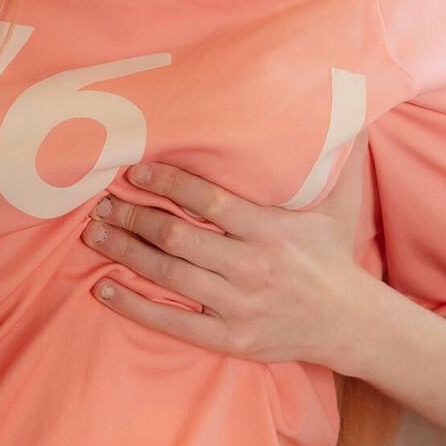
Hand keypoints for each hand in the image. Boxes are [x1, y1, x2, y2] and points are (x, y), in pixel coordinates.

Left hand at [80, 132, 375, 368]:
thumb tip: (349, 107)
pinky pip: (173, 322)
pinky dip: (134, 306)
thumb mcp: (342, 204)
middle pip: (178, 236)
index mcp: (271, 231)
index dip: (169, 183)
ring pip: (168, 275)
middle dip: (134, 217)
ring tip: (94, 235)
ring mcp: (238, 305)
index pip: (210, 201)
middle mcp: (251, 267)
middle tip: (102, 202)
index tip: (136, 171)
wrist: (351, 324)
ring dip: (125, 253)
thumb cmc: (334, 255)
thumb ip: (338, 156)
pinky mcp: (230, 338)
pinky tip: (103, 289)